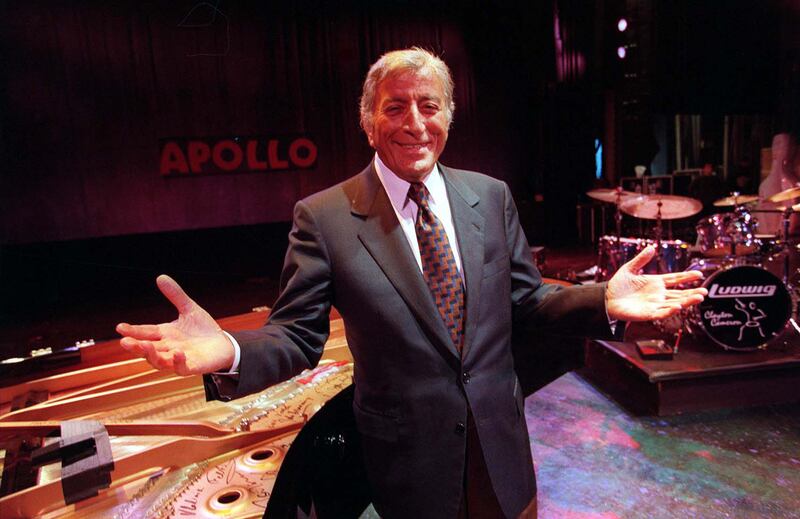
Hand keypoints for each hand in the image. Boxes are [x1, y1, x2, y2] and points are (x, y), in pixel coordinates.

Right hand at [116, 275, 234, 374]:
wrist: (224, 344)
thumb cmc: (203, 329)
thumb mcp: (189, 309)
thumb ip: (176, 295)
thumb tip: (160, 277)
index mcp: (164, 334)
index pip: (145, 332)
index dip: (132, 330)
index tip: (119, 327)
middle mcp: (168, 348)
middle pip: (148, 349)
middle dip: (135, 346)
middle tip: (124, 342)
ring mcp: (178, 359)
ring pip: (159, 361)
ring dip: (152, 355)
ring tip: (146, 346)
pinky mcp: (192, 367)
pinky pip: (182, 368)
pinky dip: (178, 362)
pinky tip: (177, 353)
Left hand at [606, 246, 706, 321]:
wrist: (605, 298)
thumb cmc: (617, 285)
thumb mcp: (629, 269)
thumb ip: (641, 259)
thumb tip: (651, 247)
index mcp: (655, 283)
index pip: (675, 279)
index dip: (687, 277)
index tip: (699, 274)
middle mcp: (658, 294)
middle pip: (679, 294)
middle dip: (692, 293)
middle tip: (705, 291)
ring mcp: (654, 304)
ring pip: (674, 304)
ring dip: (686, 302)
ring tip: (699, 298)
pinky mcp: (647, 314)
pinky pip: (661, 313)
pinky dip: (669, 311)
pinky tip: (678, 306)